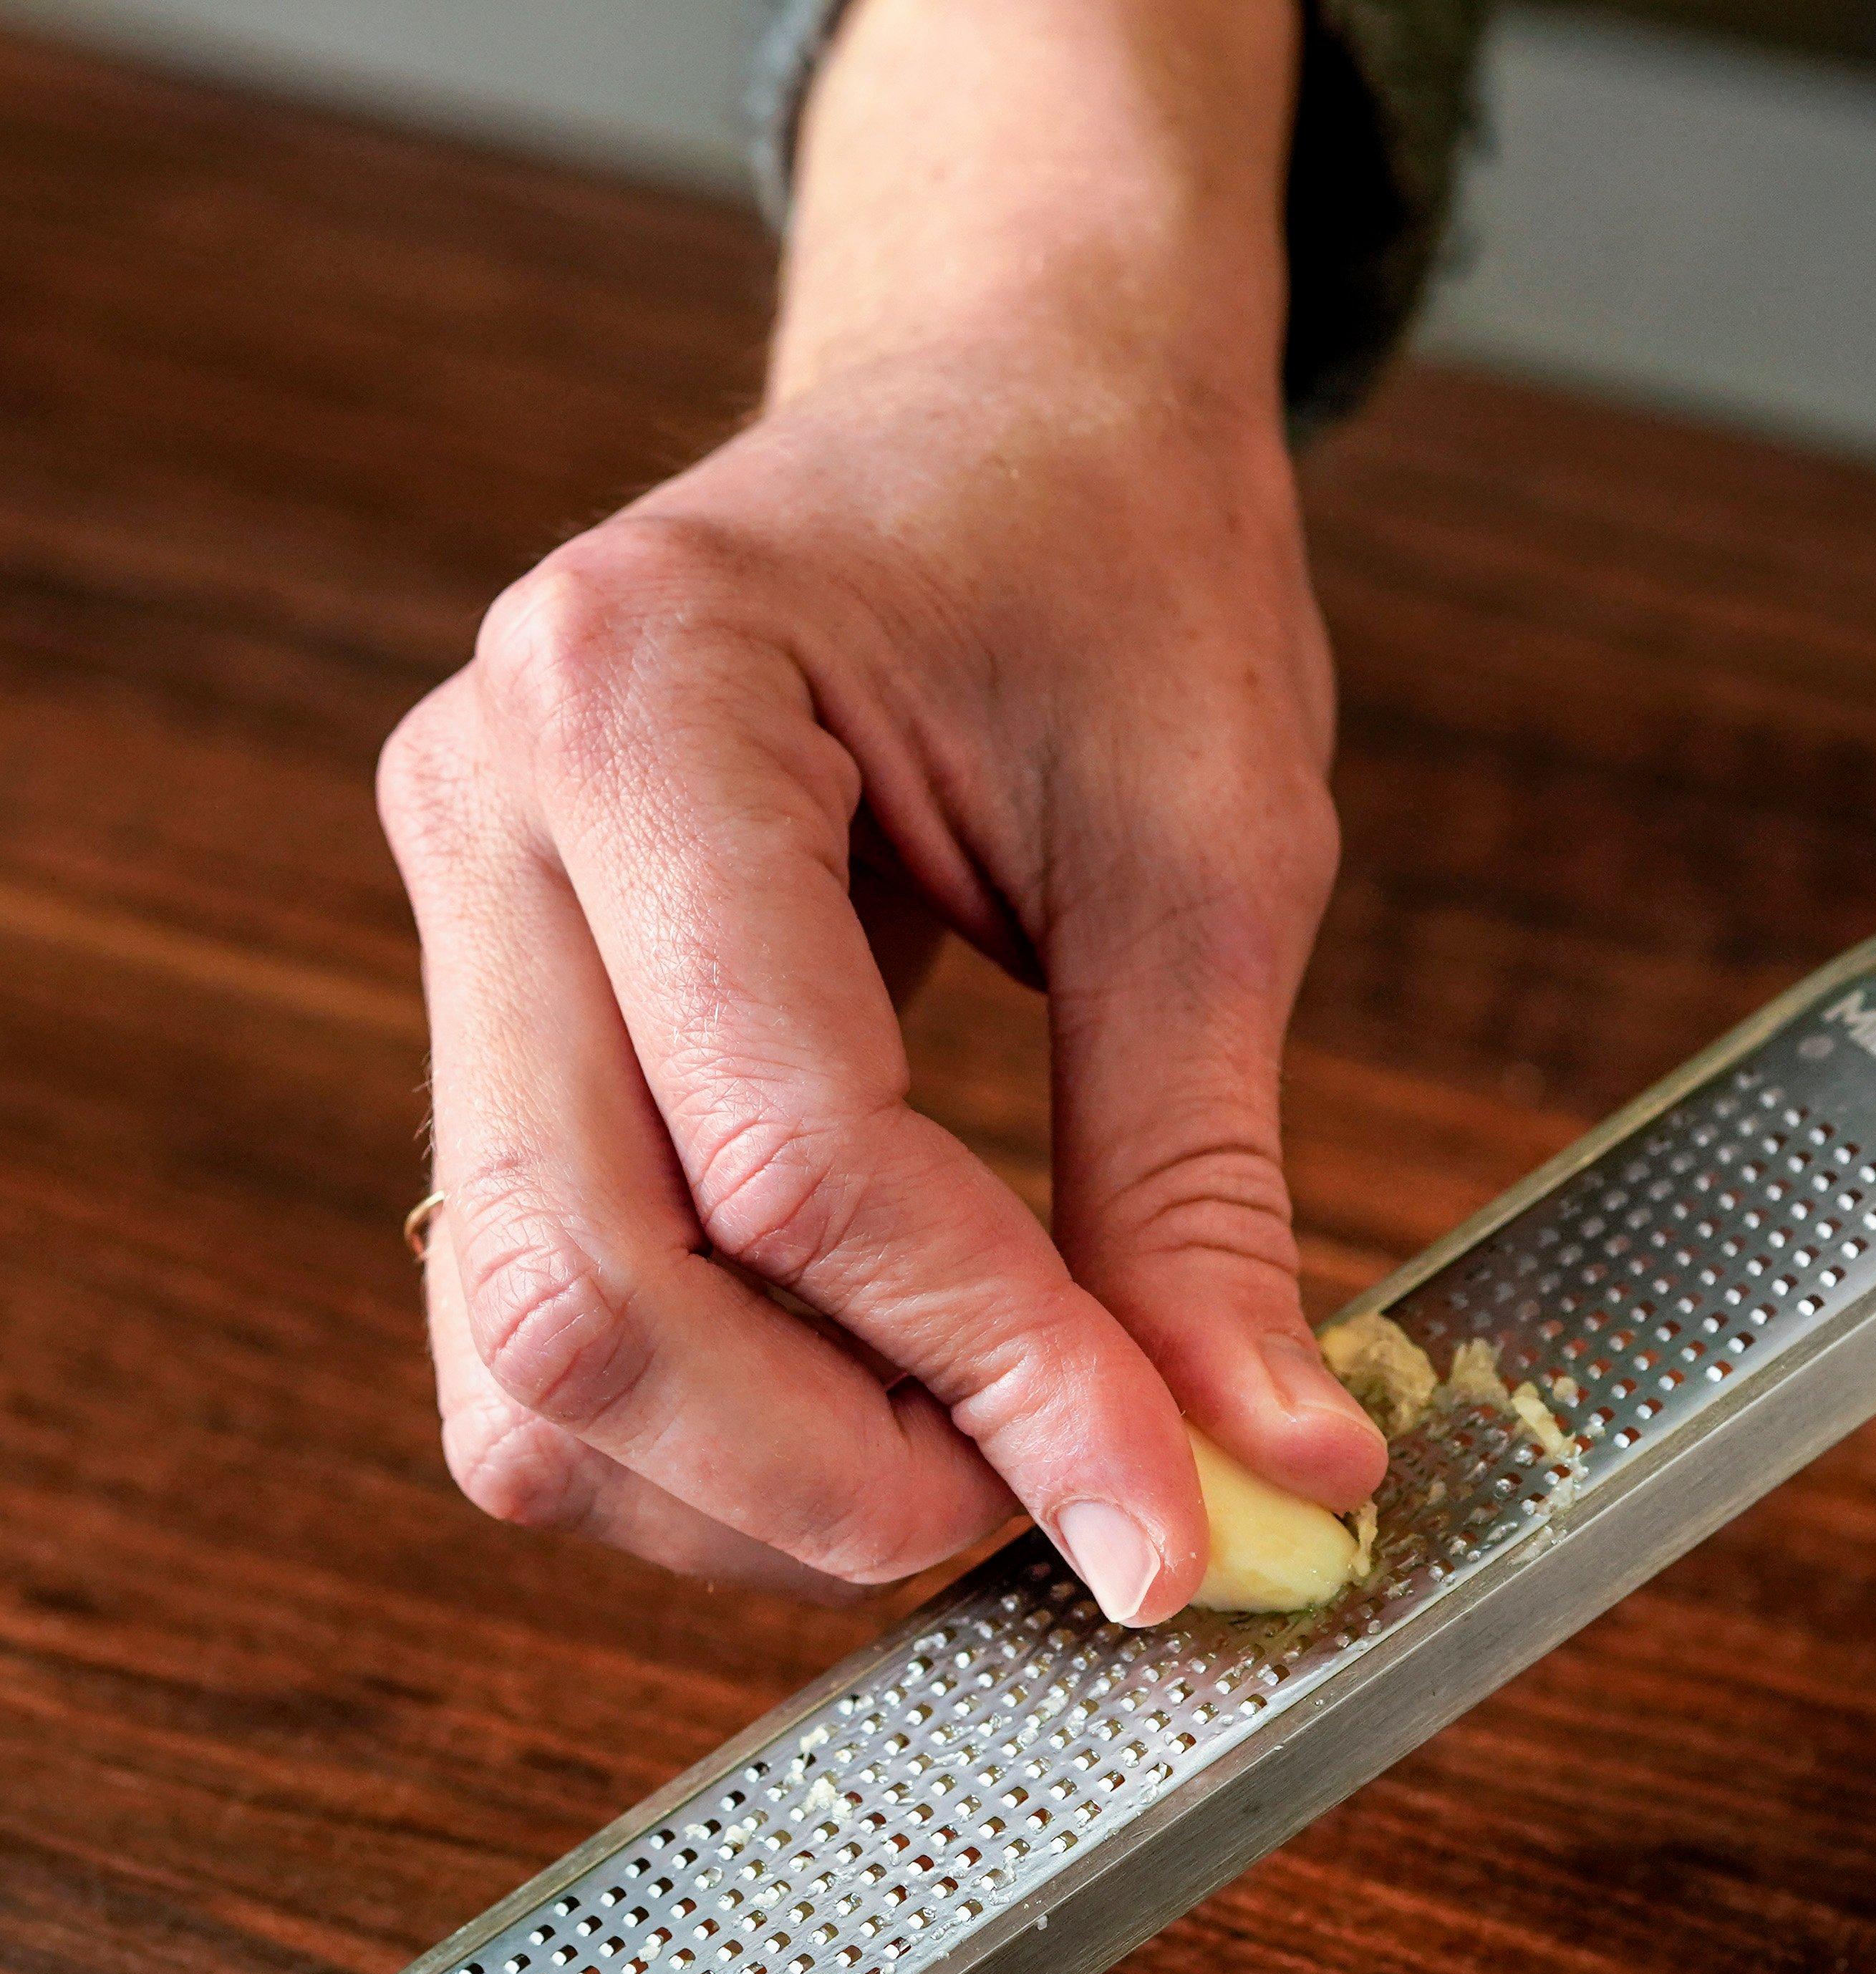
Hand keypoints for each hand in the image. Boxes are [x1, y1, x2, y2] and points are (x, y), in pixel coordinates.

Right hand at [379, 0, 1384, 1618]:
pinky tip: (902, 1398)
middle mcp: (487, 809)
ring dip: (757, 1484)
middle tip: (1075, 1514)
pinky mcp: (499, 1016)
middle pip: (579, 1293)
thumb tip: (1266, 1466)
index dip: (994, 1375)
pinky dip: (719, 1421)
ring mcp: (460, 920)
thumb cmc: (1116, 565)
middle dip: (837, 1476)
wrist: (1013, 408)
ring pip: (520, 1351)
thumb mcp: (1212, 859)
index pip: (790, 1152)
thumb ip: (1206, 1185)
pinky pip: (545, 1305)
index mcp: (645, 702)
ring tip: (1001, 1461)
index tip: (1173, 1515)